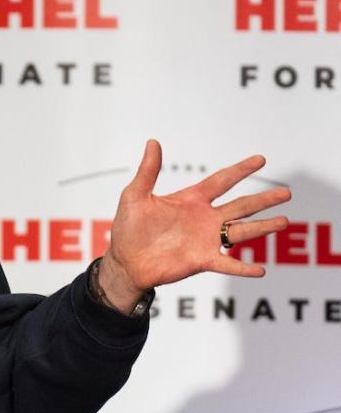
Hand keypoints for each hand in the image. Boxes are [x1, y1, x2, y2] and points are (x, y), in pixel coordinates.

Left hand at [99, 140, 291, 310]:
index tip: (261, 160)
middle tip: (287, 193)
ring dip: (263, 227)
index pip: (221, 181)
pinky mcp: (202, 260)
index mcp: (190, 200)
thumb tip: (153, 142)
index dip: (241, 170)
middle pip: (240, 206)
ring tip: (285, 221)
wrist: (125, 260)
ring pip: (241, 231)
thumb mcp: (136, 195)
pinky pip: (227, 264)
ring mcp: (206, 239)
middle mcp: (204, 218)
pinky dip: (243, 267)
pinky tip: (260, 270)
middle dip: (263, 200)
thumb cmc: (129, 228)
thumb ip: (148, 171)